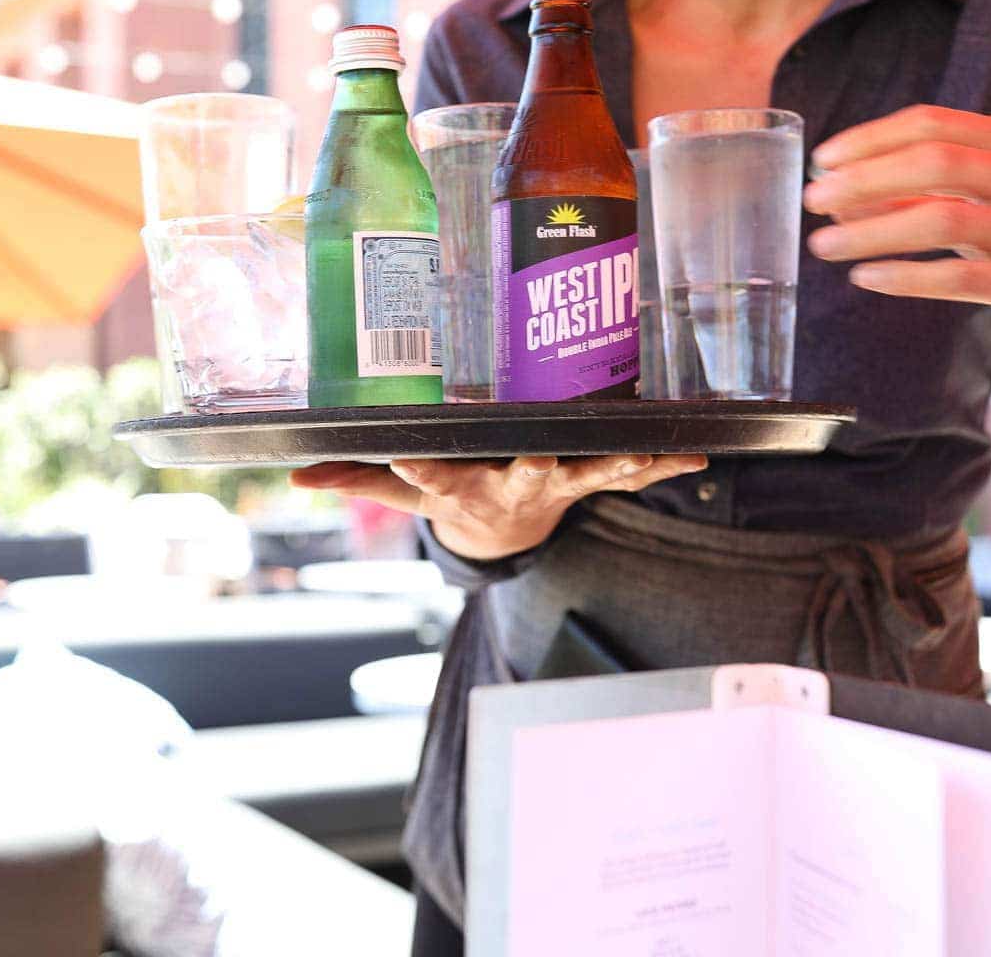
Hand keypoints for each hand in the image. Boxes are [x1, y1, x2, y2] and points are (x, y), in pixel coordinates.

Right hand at [289, 453, 707, 559]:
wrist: (505, 535)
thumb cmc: (453, 497)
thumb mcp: (404, 494)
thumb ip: (355, 479)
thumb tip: (293, 474)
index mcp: (461, 489)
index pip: (432, 479)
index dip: (419, 471)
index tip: (407, 460)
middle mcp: (512, 488)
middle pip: (522, 479)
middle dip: (532, 470)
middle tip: (540, 459)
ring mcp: (557, 487)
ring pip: (587, 477)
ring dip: (614, 468)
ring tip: (639, 457)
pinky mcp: (590, 479)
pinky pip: (630, 472)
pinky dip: (663, 466)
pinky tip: (697, 455)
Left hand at [803, 105, 990, 350]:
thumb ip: (926, 190)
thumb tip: (842, 192)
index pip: (931, 123)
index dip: (869, 138)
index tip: (822, 159)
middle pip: (933, 162)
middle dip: (862, 179)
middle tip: (812, 200)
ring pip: (941, 217)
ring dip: (872, 231)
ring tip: (823, 246)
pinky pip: (960, 276)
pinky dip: (906, 276)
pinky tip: (867, 279)